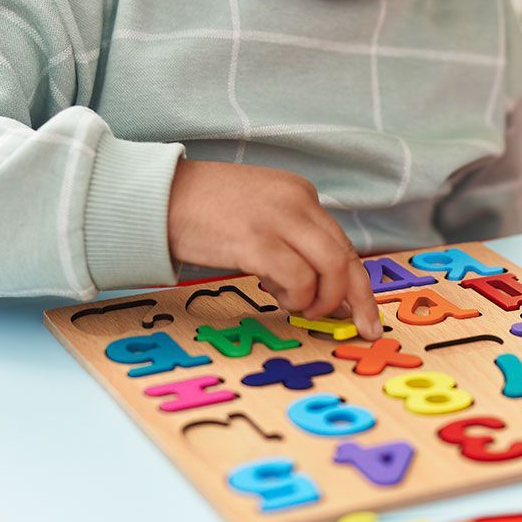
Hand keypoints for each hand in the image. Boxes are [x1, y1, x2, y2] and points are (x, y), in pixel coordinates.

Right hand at [166, 159, 382, 339]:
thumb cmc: (202, 211)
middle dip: (357, 300)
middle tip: (359, 328)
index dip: (357, 283)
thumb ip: (290, 240)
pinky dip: (295, 297)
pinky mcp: (256, 242)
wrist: (158, 195)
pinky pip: (298, 279)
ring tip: (293, 305)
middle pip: (345, 257)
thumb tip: (316, 286)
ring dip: (319, 301)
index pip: (342, 243)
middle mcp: (297, 202)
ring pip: (330, 269)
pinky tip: (274, 296)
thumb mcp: (259, 213)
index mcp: (300, 193)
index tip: (363, 313)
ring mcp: (278, 220)